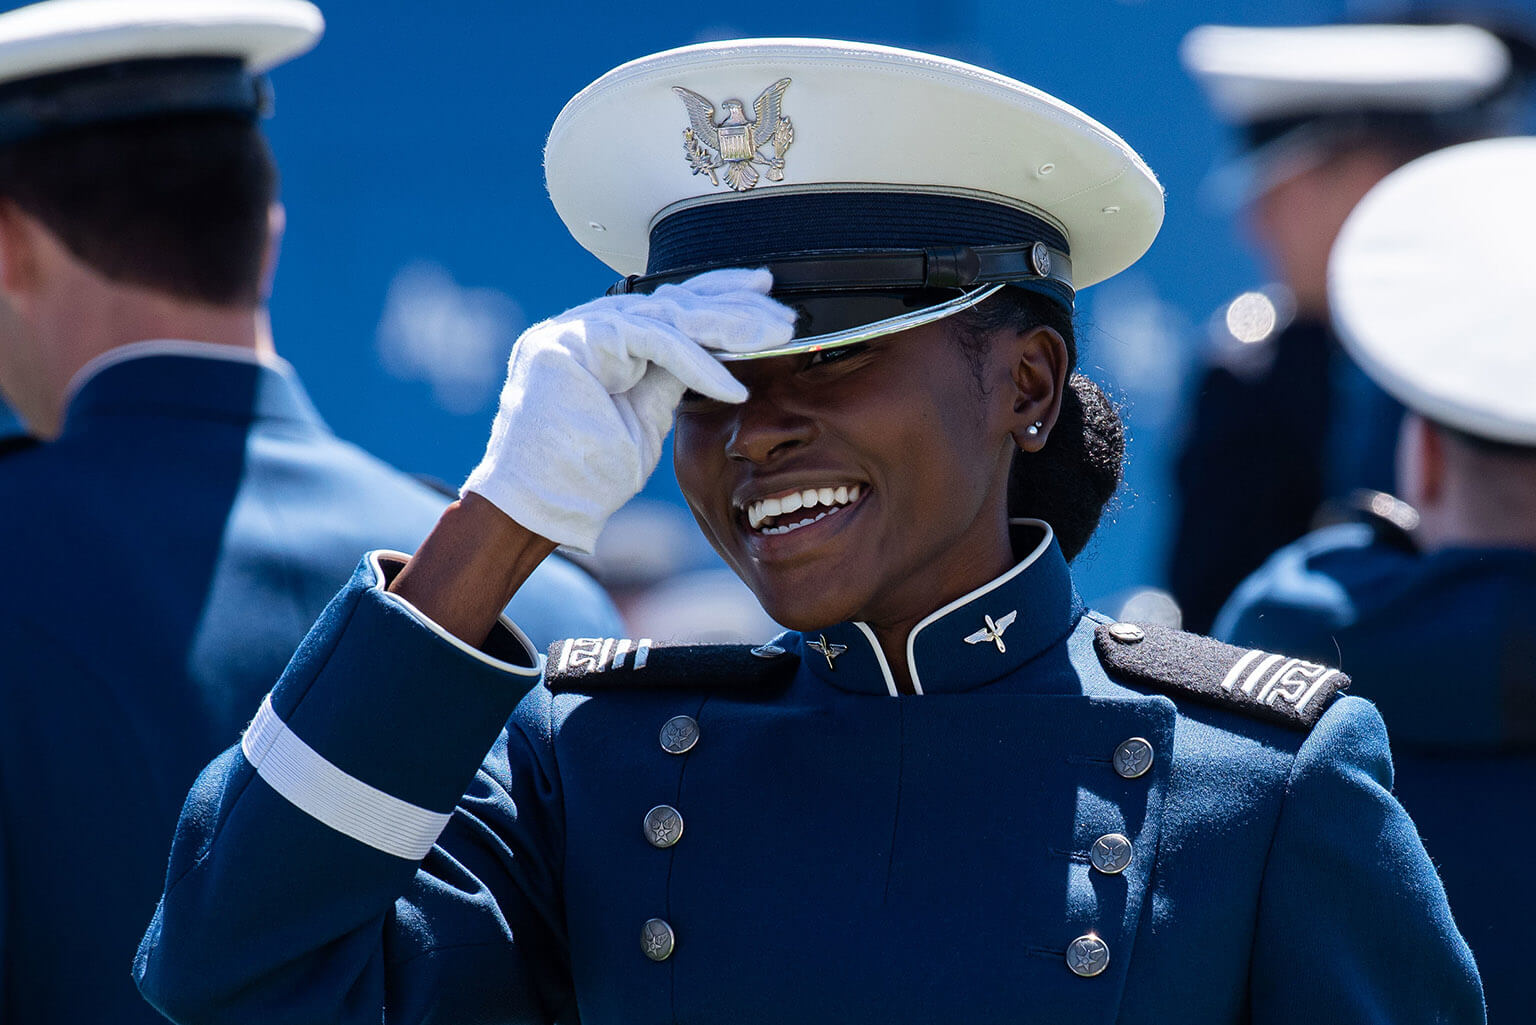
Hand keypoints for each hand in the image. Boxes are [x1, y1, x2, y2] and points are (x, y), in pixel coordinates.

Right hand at [462, 268, 794, 552]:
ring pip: (666, 314)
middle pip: (670, 302)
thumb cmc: (586, 476)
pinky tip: (734, 386)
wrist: (540, 510)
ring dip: (726, 326)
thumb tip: (714, 353)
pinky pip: (652, 340)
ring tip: (774, 339)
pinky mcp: (571, 342)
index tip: (765, 298)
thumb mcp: (645, 416)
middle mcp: (585, 326)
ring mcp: (573, 329)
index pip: (668, 308)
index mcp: (601, 341)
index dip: (718, 297)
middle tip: (784, 315)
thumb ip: (670, 378)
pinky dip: (698, 364)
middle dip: (733, 305)